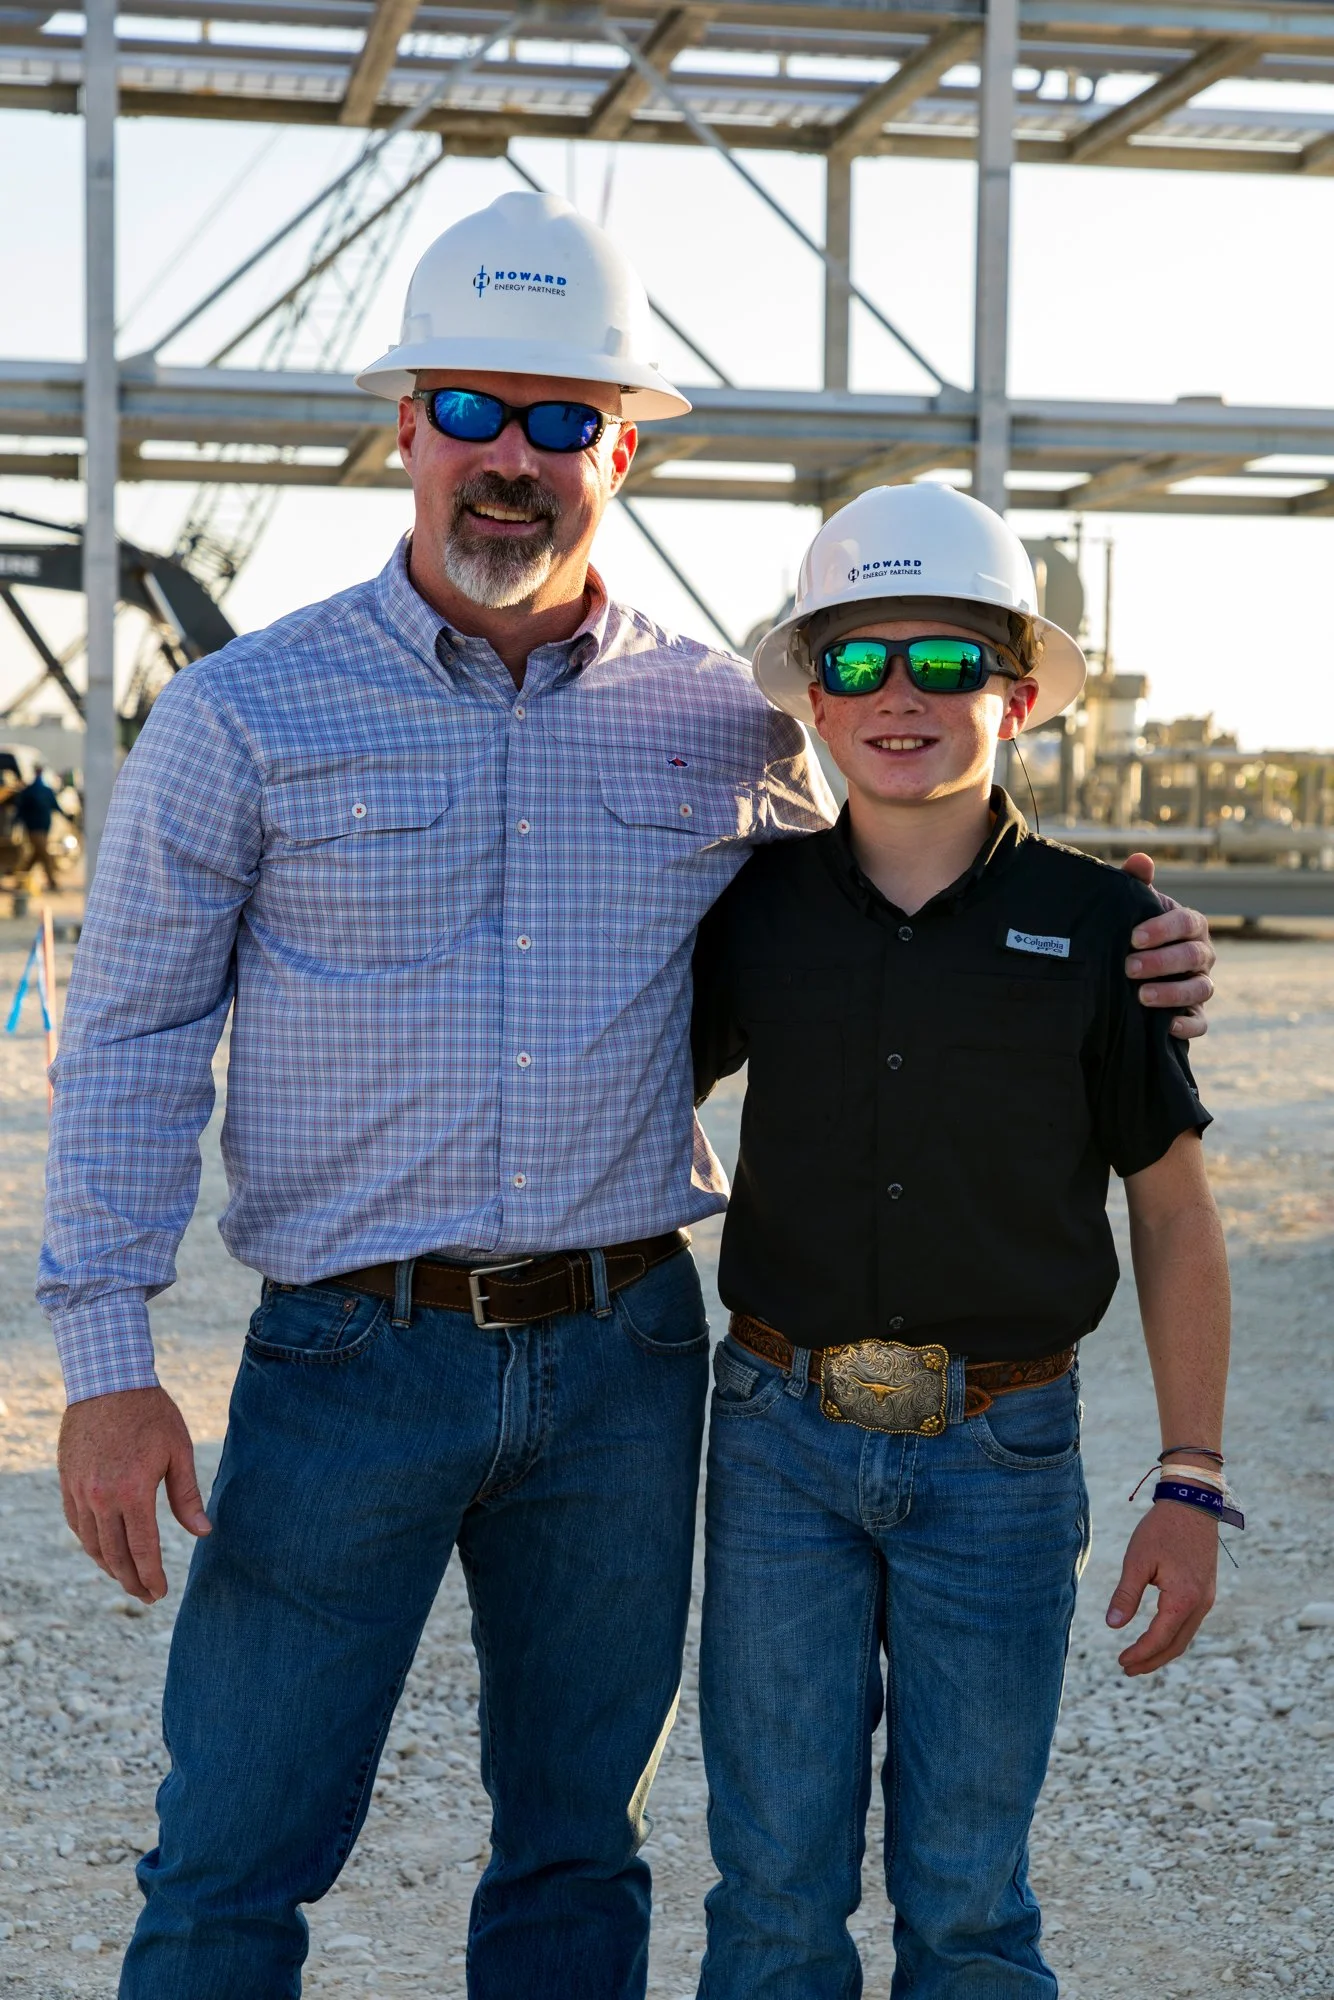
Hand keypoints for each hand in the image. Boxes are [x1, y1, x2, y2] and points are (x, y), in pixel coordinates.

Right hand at [58, 1386, 210, 1603]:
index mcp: (133, 1492)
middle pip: (115, 1555)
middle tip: (146, 1596)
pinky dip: (90, 1543)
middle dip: (131, 1580)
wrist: (107, 1381)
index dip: (152, 1576)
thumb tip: (204, 1532)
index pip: (143, 1549)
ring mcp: (80, 1491)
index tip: (160, 1594)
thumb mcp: (178, 1451)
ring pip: (92, 1544)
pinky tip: (103, 1549)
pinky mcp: (68, 1482)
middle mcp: (101, 1498)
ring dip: (109, 1566)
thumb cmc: (151, 1413)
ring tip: (127, 1578)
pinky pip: (76, 1524)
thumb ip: (187, 1496)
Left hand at [1106, 1501, 1217, 1674]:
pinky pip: (1190, 1624)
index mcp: (1183, 1599)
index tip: (1120, 1662)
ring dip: (1162, 1651)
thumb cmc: (1162, 1529)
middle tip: (1127, 1669)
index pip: (1159, 1638)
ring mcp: (1207, 1599)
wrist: (1192, 1504)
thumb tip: (1112, 1625)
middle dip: (1151, 1661)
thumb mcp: (1137, 1560)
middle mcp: (1200, 1605)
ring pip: (1185, 1637)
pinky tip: (1157, 1636)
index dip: (1139, 1654)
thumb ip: (1126, 1594)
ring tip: (1139, 1659)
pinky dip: (1173, 1636)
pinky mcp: (1207, 1592)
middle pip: (1176, 1646)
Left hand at [1119, 852, 1214, 1039]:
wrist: (1128, 970)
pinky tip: (1168, 1026)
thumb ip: (1136, 884)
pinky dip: (1188, 1026)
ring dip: (1173, 993)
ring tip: (1142, 996)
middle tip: (1130, 968)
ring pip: (1200, 989)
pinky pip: (1201, 1022)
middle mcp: (1201, 954)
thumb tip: (1141, 861)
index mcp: (1190, 925)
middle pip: (1193, 956)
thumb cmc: (1133, 932)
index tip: (1133, 937)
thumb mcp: (1133, 909)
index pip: (1187, 923)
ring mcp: (1201, 984)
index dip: (1163, 929)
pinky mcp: (1196, 1013)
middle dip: (1162, 962)